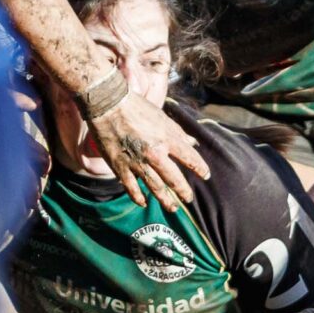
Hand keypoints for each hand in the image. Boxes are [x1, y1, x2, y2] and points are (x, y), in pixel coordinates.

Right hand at [83, 88, 208, 208]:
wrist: (108, 104)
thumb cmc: (136, 107)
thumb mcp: (162, 117)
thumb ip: (178, 133)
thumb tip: (194, 142)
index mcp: (166, 138)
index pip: (190, 158)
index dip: (200, 168)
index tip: (205, 175)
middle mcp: (154, 153)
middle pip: (174, 179)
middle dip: (184, 191)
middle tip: (189, 199)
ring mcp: (137, 162)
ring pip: (155, 187)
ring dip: (165, 200)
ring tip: (173, 208)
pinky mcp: (120, 166)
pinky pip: (131, 187)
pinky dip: (137, 197)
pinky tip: (143, 203)